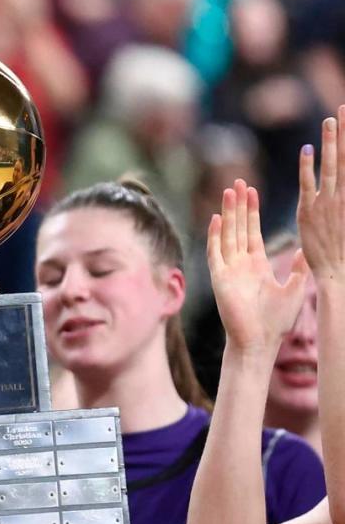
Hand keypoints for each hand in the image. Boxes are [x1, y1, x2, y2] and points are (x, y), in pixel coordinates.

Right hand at [208, 179, 307, 352]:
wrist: (259, 341)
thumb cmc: (276, 321)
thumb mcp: (295, 290)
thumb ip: (298, 269)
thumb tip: (307, 250)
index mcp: (257, 266)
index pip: (252, 232)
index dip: (252, 212)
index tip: (253, 191)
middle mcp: (240, 265)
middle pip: (237, 228)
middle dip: (239, 205)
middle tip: (239, 182)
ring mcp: (228, 270)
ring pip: (227, 235)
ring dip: (228, 213)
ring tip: (230, 191)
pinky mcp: (220, 279)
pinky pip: (216, 253)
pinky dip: (216, 236)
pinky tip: (217, 219)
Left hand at [297, 106, 344, 283]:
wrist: (339, 273)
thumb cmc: (343, 251)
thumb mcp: (343, 220)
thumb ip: (341, 201)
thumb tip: (340, 184)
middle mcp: (343, 196)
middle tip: (343, 108)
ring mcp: (327, 203)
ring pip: (330, 166)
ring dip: (331, 142)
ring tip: (330, 119)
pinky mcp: (309, 212)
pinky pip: (308, 185)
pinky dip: (308, 167)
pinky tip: (307, 149)